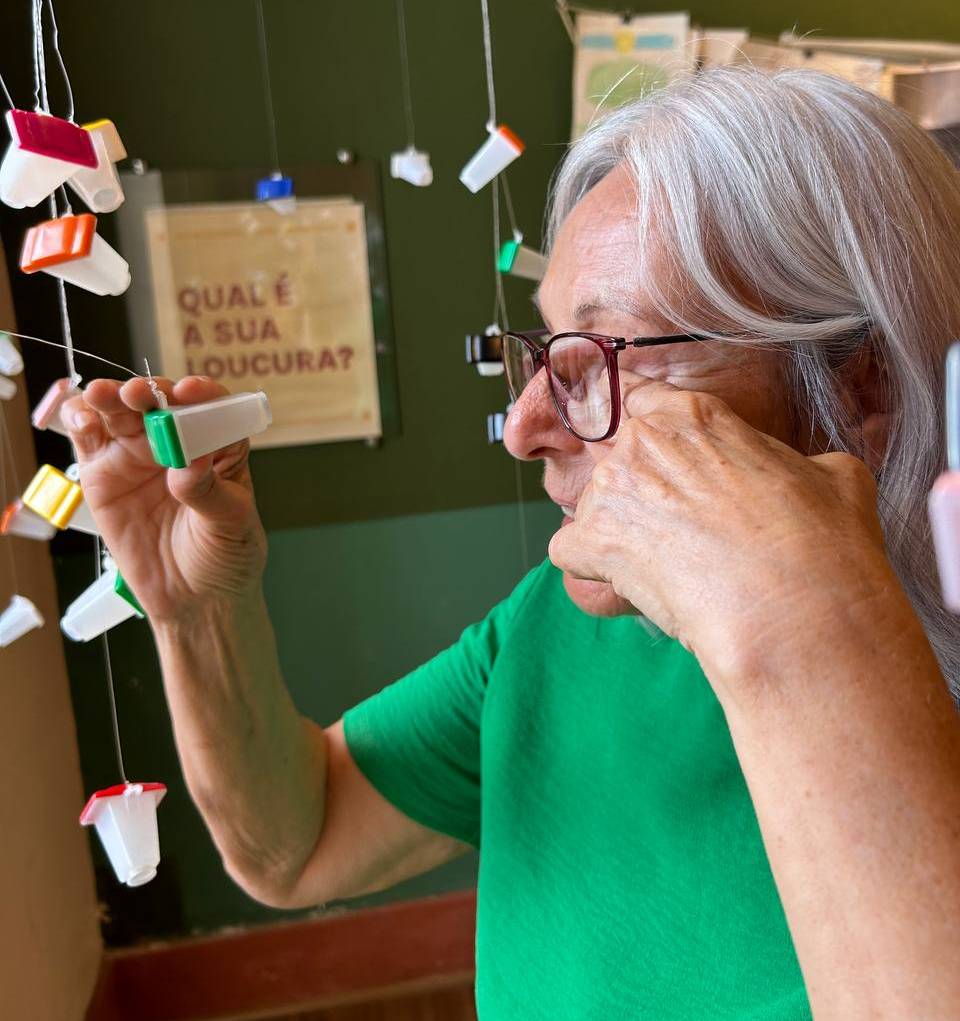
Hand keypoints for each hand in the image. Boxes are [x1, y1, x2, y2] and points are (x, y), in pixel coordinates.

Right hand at [63, 376, 266, 623]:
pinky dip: (81, 420)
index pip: (212, 407)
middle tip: (138, 394)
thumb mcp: (231, 524)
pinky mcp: (103, 473)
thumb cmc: (225, 556)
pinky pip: (88, 438)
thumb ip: (208, 491)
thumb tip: (191, 461)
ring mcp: (137, 455)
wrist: (195, 600)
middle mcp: (176, 442)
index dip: (200, 394)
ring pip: (119, 412)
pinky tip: (84, 420)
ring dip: (109, 398)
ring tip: (105, 398)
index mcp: (219, 446)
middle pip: (159, 402)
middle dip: (147, 392)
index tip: (190, 394)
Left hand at [548, 379, 891, 672]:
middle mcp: (643, 441)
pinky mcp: (592, 541)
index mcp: (694, 416)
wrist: (796, 607)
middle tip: (685, 536)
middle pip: (619, 460)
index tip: (643, 447)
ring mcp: (611, 489)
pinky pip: (571, 550)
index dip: (639, 425)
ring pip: (595, 506)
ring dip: (622, 535)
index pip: (638, 397)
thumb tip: (802, 475)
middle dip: (642, 495)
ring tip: (674, 570)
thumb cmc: (821, 544)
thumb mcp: (832, 476)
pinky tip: (633, 584)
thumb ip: (792, 463)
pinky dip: (594, 569)